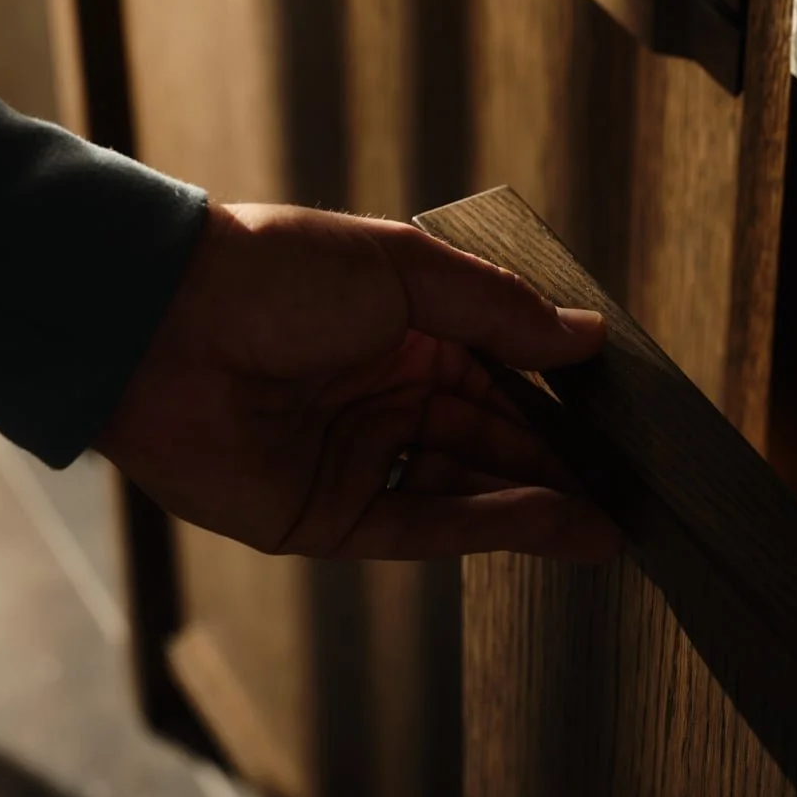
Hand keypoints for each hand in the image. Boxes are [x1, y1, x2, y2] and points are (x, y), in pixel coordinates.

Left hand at [94, 202, 619, 560]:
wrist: (163, 327)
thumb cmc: (272, 273)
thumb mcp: (404, 269)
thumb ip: (496, 310)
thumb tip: (583, 337)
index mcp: (398, 327)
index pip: (498, 367)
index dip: (557, 392)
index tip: (621, 414)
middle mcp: (380, 393)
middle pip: (490, 435)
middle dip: (560, 460)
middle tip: (634, 483)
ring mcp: (355, 456)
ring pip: (468, 486)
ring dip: (540, 502)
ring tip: (613, 517)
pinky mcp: (327, 516)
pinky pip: (426, 524)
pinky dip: (493, 526)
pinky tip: (555, 520)